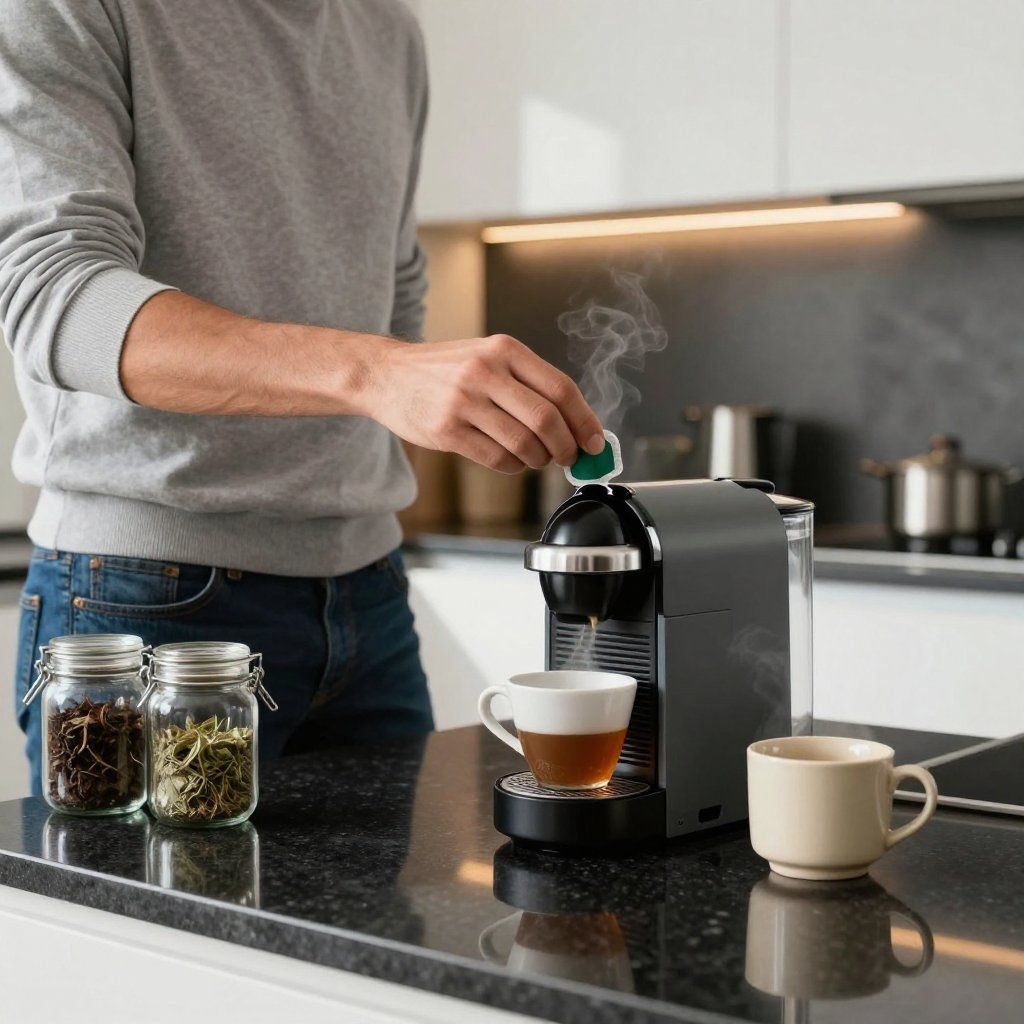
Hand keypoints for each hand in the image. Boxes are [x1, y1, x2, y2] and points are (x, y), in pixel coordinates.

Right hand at [364, 335, 604, 472]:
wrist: (387, 375)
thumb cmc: (444, 370)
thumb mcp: (487, 357)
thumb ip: (528, 384)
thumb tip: (576, 424)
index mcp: (504, 349)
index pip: (561, 388)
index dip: (585, 421)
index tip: (595, 441)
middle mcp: (485, 371)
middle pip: (547, 419)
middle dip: (566, 447)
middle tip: (568, 458)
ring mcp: (464, 401)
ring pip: (523, 443)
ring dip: (538, 459)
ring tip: (535, 458)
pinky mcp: (447, 430)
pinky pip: (496, 458)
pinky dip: (512, 466)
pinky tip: (509, 459)